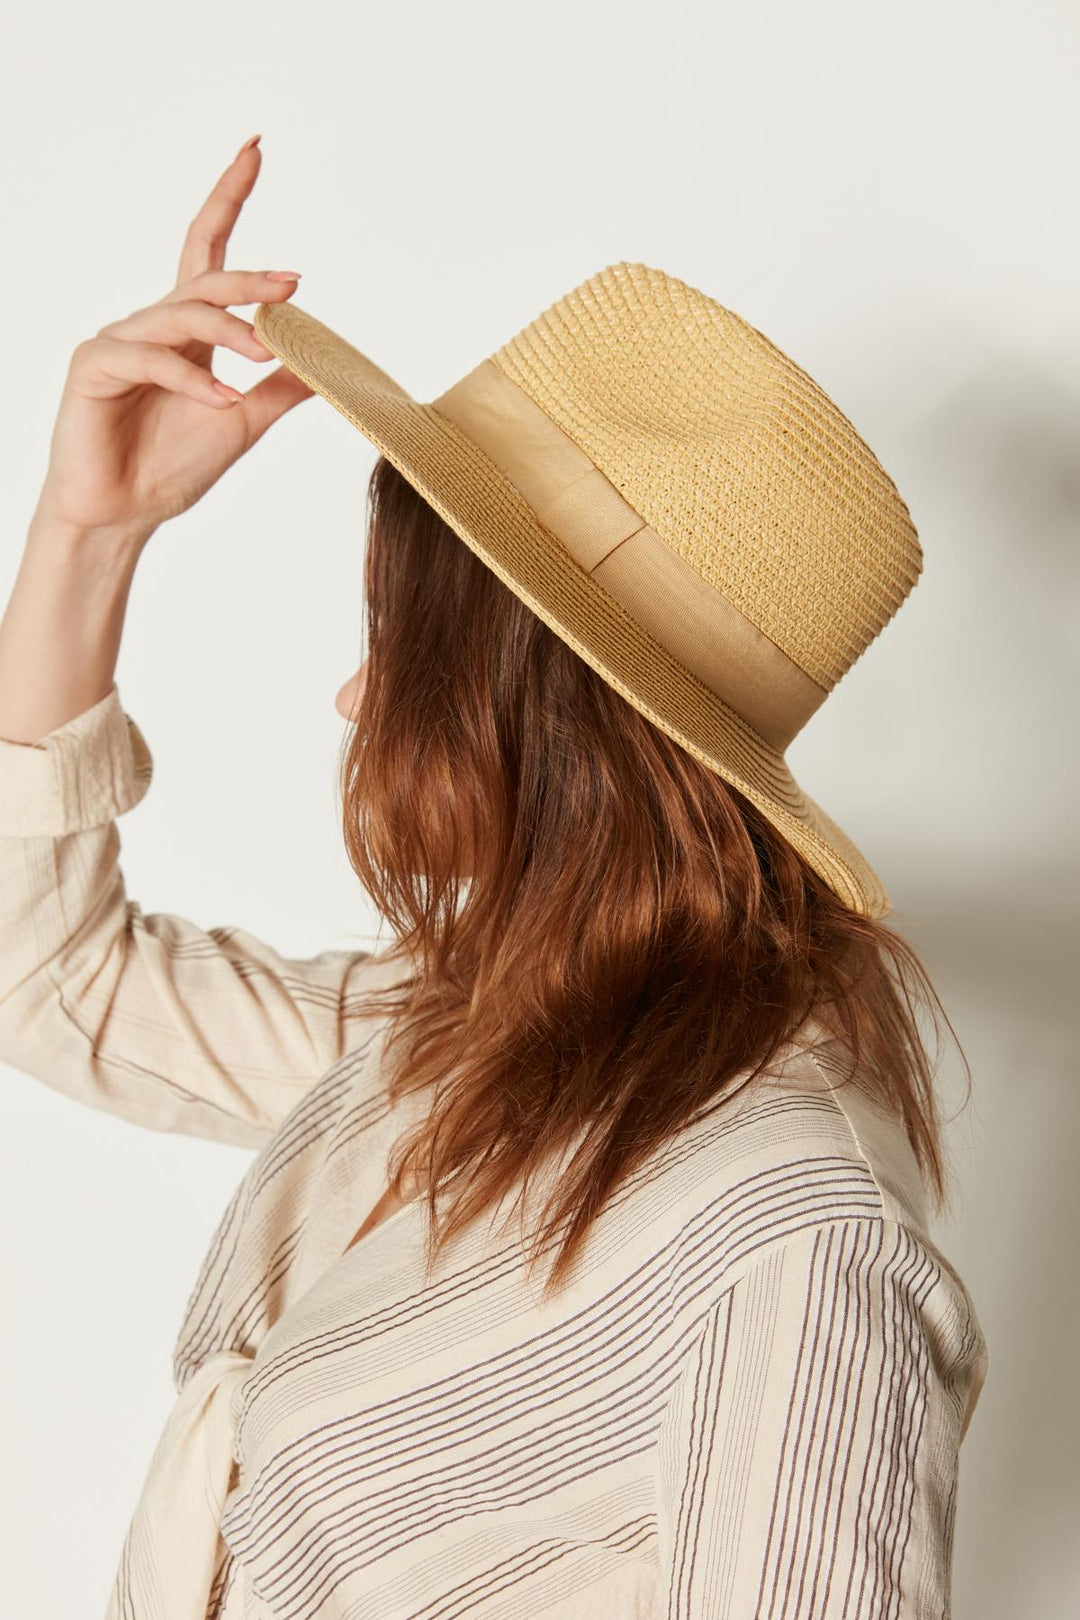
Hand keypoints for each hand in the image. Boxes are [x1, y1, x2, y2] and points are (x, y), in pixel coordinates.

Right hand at [31, 134, 313, 548]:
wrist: (121, 515)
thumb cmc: (170, 469)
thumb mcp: (242, 423)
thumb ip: (278, 389)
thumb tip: (326, 364)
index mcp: (186, 334)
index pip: (209, 253)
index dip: (229, 200)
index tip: (255, 150)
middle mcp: (151, 326)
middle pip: (202, 278)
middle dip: (249, 277)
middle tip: (294, 282)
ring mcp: (119, 342)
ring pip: (180, 316)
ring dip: (229, 331)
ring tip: (265, 353)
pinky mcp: (93, 367)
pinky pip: (150, 359)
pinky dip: (191, 379)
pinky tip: (221, 400)